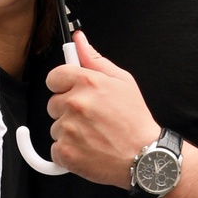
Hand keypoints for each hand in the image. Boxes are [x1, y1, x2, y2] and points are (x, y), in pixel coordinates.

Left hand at [45, 28, 160, 187]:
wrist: (144, 156)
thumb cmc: (135, 120)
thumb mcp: (122, 81)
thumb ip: (95, 60)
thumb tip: (79, 40)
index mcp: (87, 83)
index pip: (54, 77)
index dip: (63, 86)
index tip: (71, 93)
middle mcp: (75, 103)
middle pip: (53, 104)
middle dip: (68, 111)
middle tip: (91, 119)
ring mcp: (68, 129)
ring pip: (55, 127)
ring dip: (69, 132)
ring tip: (94, 136)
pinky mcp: (65, 152)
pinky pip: (55, 149)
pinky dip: (69, 152)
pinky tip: (88, 150)